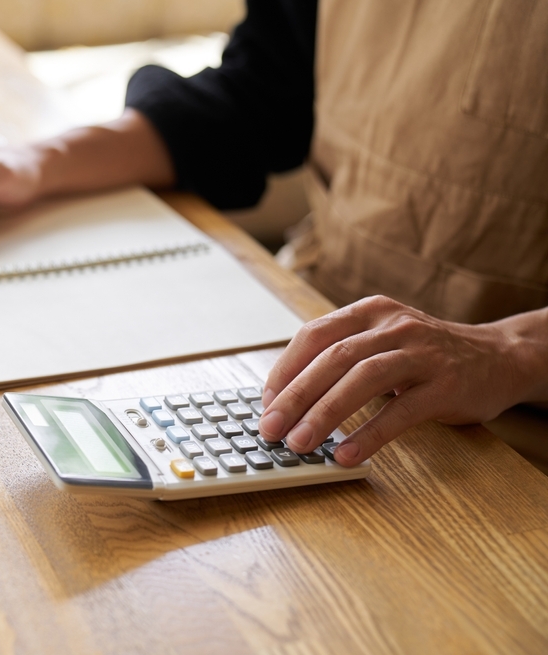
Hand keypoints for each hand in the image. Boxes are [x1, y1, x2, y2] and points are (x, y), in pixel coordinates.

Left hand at [258, 295, 522, 465]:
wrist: (501, 357)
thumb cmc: (426, 356)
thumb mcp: (382, 341)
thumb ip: (341, 358)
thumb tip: (285, 399)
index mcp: (370, 311)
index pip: (314, 335)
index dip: (285, 370)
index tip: (265, 403)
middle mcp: (394, 325)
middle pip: (332, 358)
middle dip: (294, 396)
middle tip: (269, 429)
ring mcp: (422, 352)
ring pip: (362, 379)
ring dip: (324, 414)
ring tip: (299, 444)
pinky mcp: (446, 384)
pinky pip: (400, 411)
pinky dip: (368, 435)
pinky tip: (345, 455)